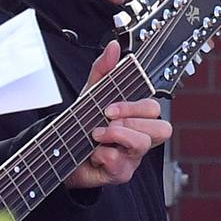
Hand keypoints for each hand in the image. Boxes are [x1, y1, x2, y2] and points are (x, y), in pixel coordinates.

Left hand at [66, 43, 173, 189]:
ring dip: (116, 136)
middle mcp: (140, 137)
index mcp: (136, 118)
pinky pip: (122, 165)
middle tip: (105, 121)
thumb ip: (103, 69)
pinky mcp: (120, 173)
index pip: (154, 109)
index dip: (135, 107)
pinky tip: (92, 153)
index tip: (109, 107)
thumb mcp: (90, 93)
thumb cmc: (81, 122)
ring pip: (143, 145)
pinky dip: (103, 156)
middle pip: (161, 129)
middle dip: (130, 121)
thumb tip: (114, 47)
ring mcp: (132, 157)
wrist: (59, 151)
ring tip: (95, 135)